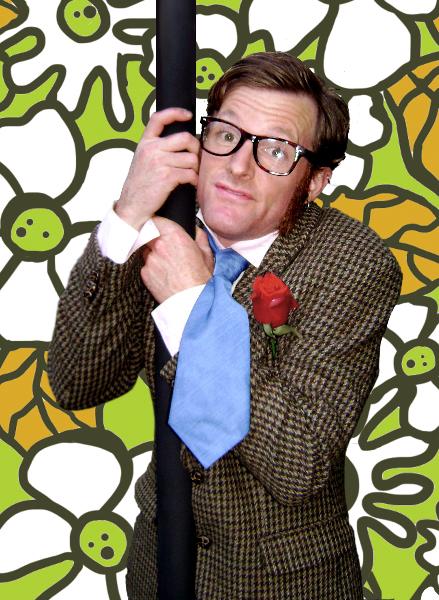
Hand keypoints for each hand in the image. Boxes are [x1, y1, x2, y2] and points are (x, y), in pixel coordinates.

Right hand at [115, 108, 199, 230]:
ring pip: (191, 158)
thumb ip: (155, 148)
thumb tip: (179, 142)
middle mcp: (151, 149)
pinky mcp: (167, 177)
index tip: (188, 114)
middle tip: (195, 158)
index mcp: (144, 143)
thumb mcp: (142, 160)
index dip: (175, 113)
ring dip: (195, 168)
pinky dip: (194, 180)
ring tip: (190, 175)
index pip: (159, 118)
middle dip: (195, 148)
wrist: (132, 206)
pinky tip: (190, 183)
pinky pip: (190, 173)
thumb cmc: (139, 185)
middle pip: (185, 138)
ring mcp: (159, 162)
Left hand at [140, 217, 213, 302]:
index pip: (156, 218)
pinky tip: (165, 274)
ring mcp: (149, 260)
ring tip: (168, 264)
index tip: (159, 224)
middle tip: (165, 246)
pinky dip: (152, 268)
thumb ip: (198, 235)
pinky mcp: (144, 273)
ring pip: (146, 250)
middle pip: (148, 233)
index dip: (157, 221)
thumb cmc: (201, 280)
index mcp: (174, 236)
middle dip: (155, 237)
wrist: (193, 302)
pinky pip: (146, 265)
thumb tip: (194, 228)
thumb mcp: (206, 253)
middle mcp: (159, 245)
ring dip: (153, 253)